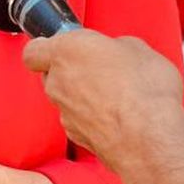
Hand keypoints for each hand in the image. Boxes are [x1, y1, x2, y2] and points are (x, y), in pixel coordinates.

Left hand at [21, 29, 183, 165]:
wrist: (149, 139)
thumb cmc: (144, 92)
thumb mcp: (138, 48)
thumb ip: (114, 46)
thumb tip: (117, 51)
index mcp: (66, 51)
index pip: (34, 49)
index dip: (49, 46)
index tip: (68, 44)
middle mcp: (58, 81)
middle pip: (52, 73)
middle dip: (73, 70)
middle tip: (101, 68)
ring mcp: (64, 111)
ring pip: (65, 98)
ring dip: (84, 95)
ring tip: (117, 95)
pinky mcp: (76, 135)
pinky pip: (78, 120)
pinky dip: (92, 118)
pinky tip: (117, 116)